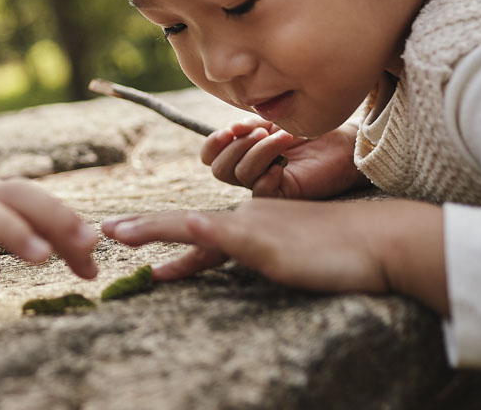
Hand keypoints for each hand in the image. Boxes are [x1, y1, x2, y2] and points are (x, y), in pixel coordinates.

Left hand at [101, 197, 446, 311]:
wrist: (379, 239)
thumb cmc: (338, 248)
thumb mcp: (285, 253)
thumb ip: (253, 254)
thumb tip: (224, 260)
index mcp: (244, 224)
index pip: (190, 230)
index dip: (152, 232)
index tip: (116, 235)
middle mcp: (242, 221)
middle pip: (182, 224)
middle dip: (139, 228)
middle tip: (100, 232)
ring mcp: (255, 230)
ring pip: (195, 227)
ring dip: (154, 228)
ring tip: (116, 232)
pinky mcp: (272, 245)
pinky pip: (234, 238)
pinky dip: (208, 234)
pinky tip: (191, 228)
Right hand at [202, 121, 365, 198]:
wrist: (343, 143)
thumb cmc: (310, 131)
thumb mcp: (273, 122)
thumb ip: (250, 126)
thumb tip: (232, 130)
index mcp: (242, 151)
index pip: (211, 156)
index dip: (213, 144)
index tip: (230, 130)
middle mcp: (249, 170)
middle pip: (219, 169)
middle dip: (236, 147)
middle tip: (260, 132)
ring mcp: (265, 183)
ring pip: (241, 175)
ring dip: (259, 152)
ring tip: (283, 138)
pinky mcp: (282, 195)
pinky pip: (261, 192)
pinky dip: (267, 176)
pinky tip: (282, 165)